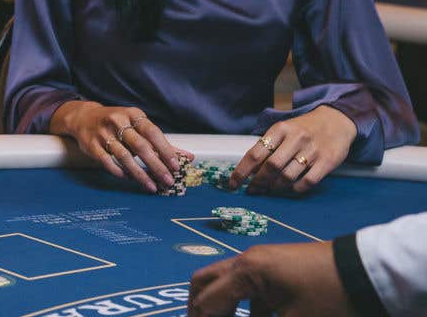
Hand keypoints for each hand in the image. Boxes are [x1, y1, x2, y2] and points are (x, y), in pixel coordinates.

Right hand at [50, 101, 187, 193]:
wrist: (84, 118)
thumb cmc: (118, 124)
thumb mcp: (139, 126)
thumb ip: (162, 143)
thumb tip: (188, 157)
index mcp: (133, 114)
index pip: (152, 132)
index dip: (165, 150)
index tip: (176, 166)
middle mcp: (117, 121)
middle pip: (139, 146)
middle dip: (156, 165)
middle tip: (168, 181)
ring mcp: (103, 133)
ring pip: (124, 156)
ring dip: (140, 174)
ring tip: (152, 186)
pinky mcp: (92, 145)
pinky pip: (108, 162)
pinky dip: (120, 172)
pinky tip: (129, 178)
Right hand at [189, 241, 352, 316]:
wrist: (368, 272)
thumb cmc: (329, 299)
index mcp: (246, 272)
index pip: (207, 300)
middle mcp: (247, 260)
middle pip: (205, 281)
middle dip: (198, 307)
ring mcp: (262, 260)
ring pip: (226, 281)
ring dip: (220, 304)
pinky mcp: (277, 265)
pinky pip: (247, 284)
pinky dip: (241, 303)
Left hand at [230, 106, 355, 194]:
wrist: (336, 120)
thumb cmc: (303, 128)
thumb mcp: (283, 130)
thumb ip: (268, 147)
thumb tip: (250, 171)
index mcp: (279, 129)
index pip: (255, 154)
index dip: (241, 172)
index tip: (233, 184)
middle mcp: (295, 138)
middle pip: (271, 167)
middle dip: (258, 182)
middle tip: (254, 190)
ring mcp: (312, 150)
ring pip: (288, 176)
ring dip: (276, 187)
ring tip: (272, 188)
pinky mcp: (327, 161)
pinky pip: (307, 182)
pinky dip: (296, 189)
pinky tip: (291, 188)